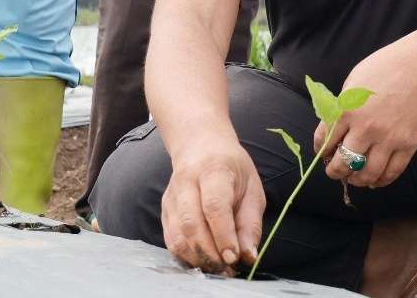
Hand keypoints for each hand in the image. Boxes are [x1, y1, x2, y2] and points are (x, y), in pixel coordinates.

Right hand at [161, 137, 264, 274]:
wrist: (201, 147)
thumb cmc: (232, 169)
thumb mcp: (252, 189)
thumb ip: (251, 224)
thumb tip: (248, 256)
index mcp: (214, 170)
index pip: (214, 206)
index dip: (223, 235)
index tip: (234, 257)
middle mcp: (187, 182)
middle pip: (191, 224)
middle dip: (210, 253)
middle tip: (227, 268)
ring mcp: (171, 197)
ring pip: (177, 236)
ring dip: (198, 259)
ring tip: (218, 268)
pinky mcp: (164, 210)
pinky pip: (171, 241)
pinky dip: (187, 257)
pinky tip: (204, 261)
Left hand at [317, 43, 416, 189]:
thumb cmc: (388, 66)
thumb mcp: (354, 80)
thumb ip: (343, 106)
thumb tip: (334, 128)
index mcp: (347, 110)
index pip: (325, 141)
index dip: (321, 151)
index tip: (323, 153)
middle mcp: (365, 128)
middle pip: (343, 164)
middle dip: (335, 172)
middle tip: (335, 172)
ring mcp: (388, 139)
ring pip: (367, 174)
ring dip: (357, 180)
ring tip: (355, 178)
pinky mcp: (408, 145)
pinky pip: (392, 172)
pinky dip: (381, 180)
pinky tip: (376, 179)